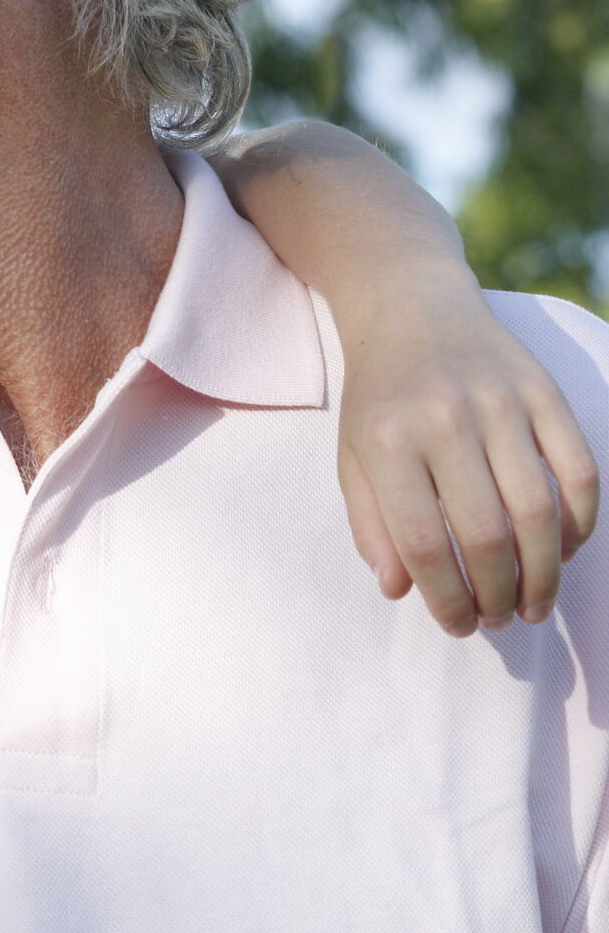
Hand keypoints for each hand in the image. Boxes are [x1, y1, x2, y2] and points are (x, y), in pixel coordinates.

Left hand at [337, 278, 601, 633]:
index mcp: (388, 441)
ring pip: (541, 512)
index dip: (447, 597)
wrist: (411, 307)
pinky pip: (580, 472)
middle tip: (500, 621)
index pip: (425, 543)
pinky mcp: (545, 393)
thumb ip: (370, 525)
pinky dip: (580, 523)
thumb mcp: (352, 456)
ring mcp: (501, 404)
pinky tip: (564, 551)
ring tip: (533, 604)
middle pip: (489, 535)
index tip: (458, 625)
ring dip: (544, 573)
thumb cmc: (378, 397)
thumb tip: (399, 590)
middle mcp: (446, 420)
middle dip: (498, 594)